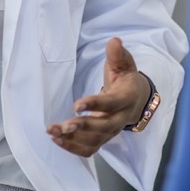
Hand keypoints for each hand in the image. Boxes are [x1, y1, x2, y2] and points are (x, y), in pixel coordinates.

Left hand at [46, 38, 151, 156]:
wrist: (136, 99)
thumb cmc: (126, 79)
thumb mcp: (124, 63)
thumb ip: (118, 54)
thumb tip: (113, 41)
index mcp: (127, 98)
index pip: (112, 104)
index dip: (95, 105)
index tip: (76, 105)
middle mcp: (121, 118)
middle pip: (104, 127)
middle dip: (84, 128)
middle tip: (64, 125)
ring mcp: (112, 131)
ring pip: (95, 141)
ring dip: (73, 139)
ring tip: (53, 132)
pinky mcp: (103, 138)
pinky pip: (90, 149)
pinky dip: (73, 148)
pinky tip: (57, 140)